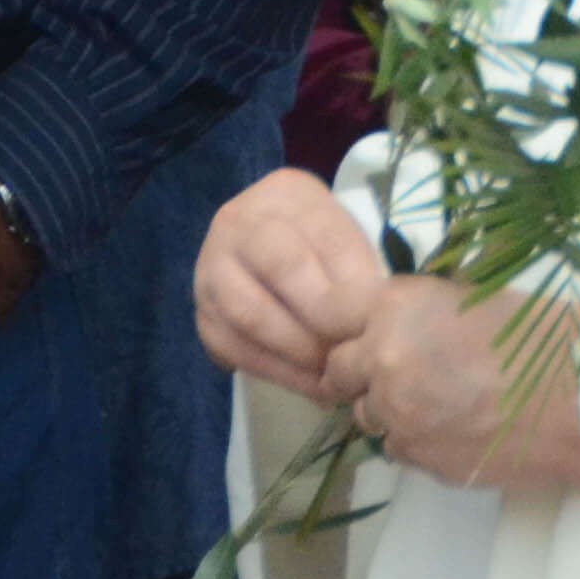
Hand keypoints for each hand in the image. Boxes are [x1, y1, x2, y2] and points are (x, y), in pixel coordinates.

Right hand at [199, 168, 392, 402]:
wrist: (264, 252)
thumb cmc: (320, 247)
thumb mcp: (343, 238)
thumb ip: (358, 268)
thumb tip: (376, 318)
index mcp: (286, 193)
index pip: (326, 236)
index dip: (352, 283)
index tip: (374, 321)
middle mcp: (238, 222)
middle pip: (283, 268)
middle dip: (322, 316)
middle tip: (353, 351)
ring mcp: (211, 267)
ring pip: (251, 314)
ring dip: (298, 351)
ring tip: (334, 375)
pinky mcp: (203, 313)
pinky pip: (234, 348)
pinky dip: (276, 371)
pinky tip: (309, 385)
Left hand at [325, 277, 579, 496]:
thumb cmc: (550, 334)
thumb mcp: (482, 295)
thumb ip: (428, 307)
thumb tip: (407, 319)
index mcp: (399, 306)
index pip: (332, 309)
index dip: (343, 319)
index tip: (357, 326)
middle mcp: (384, 361)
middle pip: (338, 370)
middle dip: (357, 370)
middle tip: (396, 367)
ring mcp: (397, 417)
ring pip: (365, 415)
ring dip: (387, 407)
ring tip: (438, 399)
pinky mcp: (418, 460)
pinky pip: (397, 447)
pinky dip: (415, 438)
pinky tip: (457, 427)